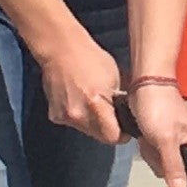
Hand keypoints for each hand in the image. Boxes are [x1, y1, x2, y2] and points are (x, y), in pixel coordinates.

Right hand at [36, 26, 125, 144]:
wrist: (60, 49)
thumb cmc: (90, 58)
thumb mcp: (116, 77)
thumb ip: (122, 99)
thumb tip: (132, 111)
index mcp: (95, 105)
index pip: (113, 137)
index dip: (123, 134)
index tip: (127, 128)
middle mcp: (78, 115)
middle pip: (100, 136)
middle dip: (109, 129)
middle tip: (113, 114)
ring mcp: (64, 116)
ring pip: (87, 131)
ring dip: (94, 123)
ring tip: (95, 103)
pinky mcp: (55, 115)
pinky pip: (73, 123)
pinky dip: (80, 116)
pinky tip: (80, 100)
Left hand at [126, 79, 186, 186]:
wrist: (145, 87)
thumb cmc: (158, 105)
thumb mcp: (165, 140)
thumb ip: (174, 166)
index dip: (182, 173)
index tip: (169, 160)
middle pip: (182, 172)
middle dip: (163, 161)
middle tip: (158, 142)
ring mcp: (184, 143)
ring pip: (168, 166)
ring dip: (155, 154)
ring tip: (152, 137)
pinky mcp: (170, 141)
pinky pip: (161, 157)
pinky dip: (151, 150)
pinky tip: (149, 137)